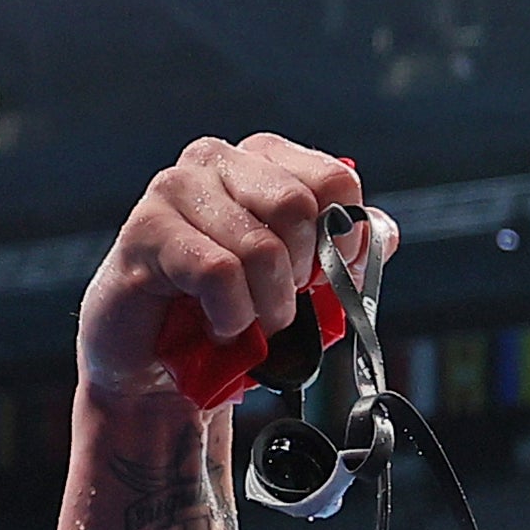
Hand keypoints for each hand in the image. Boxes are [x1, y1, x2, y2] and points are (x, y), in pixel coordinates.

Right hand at [78, 134, 388, 398]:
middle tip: (276, 304)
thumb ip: (348, 257)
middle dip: (299, 276)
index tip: (321, 279)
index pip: (337, 178)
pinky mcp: (145, 228)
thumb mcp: (308, 289)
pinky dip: (229, 316)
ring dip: (264, 307)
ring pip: (260, 247)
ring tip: (243, 321)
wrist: (164, 369)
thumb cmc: (235, 316)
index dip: (342, 241)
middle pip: (298, 206)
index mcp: (266, 161)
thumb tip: (384, 232)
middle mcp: (219, 159)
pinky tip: (214, 324)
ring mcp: (177, 187)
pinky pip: (218, 273)